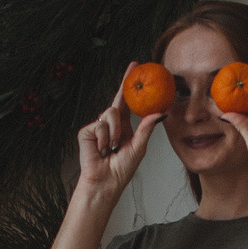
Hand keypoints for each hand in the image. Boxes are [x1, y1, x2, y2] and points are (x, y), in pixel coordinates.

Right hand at [75, 64, 159, 199]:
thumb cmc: (121, 170)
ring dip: (116, 132)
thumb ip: (146, 128)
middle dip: (125, 82)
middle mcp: (110, 124)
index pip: (128, 103)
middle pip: (117, 99)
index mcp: (123, 127)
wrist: (105, 182)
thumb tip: (160, 113)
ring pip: (110, 113)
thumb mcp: (139, 147)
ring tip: (114, 148)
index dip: (130, 86)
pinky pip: (100, 125)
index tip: (137, 68)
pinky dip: (105, 138)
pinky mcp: (87, 131)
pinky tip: (103, 150)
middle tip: (134, 66)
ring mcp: (98, 127)